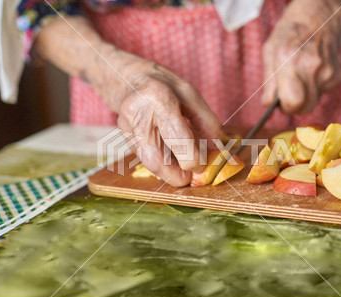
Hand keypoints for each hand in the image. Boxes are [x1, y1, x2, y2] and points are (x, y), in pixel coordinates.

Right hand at [102, 57, 221, 186]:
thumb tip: (216, 152)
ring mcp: (126, 129)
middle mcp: (137, 115)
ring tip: (184, 164)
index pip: (178, 140)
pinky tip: (171, 155)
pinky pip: (145, 159)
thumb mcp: (191, 95)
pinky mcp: (124, 139)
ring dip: (171, 172)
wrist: (127, 78)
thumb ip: (206, 123)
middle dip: (179, 174)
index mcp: (158, 98)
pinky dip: (162, 163)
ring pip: (150, 164)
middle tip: (194, 173)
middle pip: (158, 160)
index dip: (194, 159)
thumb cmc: (163, 84)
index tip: (204, 163)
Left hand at [262, 0, 340, 113]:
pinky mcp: (337, 77)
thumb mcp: (269, 52)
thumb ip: (268, 82)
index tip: (280, 102)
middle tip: (287, 92)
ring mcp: (327, 73)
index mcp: (290, 62)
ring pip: (313, 102)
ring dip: (304, 96)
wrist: (318, 17)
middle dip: (294, 105)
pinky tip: (311, 71)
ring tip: (299, 75)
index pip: (293, 103)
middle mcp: (311, 68)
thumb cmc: (290, 33)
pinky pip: (322, 93)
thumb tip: (268, 105)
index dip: (285, 107)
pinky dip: (315, 88)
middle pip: (305, 109)